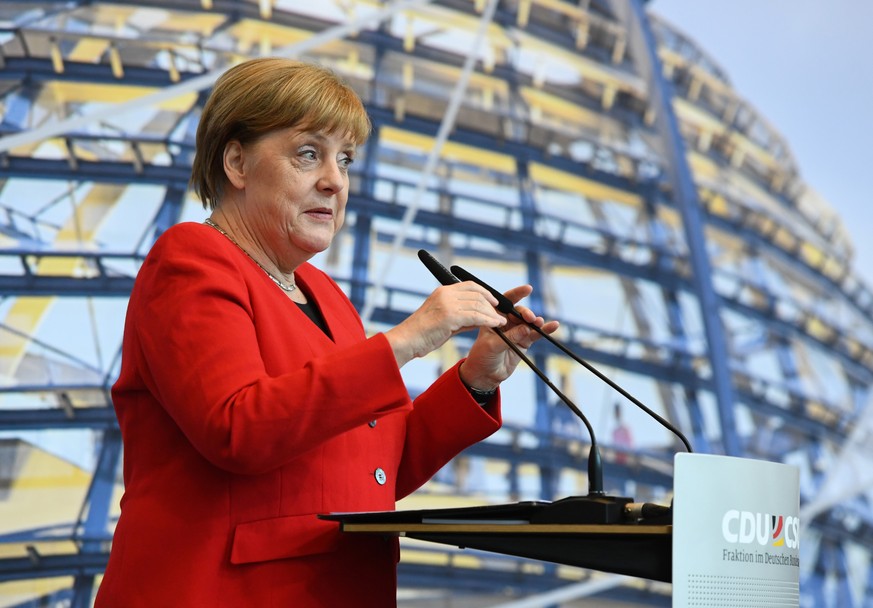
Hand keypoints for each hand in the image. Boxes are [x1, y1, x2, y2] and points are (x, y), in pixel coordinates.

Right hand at [385, 282, 507, 366]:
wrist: (407, 341)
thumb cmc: (423, 334)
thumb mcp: (444, 320)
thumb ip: (461, 316)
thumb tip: (480, 317)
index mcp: (442, 291)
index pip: (470, 285)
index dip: (485, 292)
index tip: (494, 302)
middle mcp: (445, 294)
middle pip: (476, 294)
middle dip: (491, 305)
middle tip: (500, 314)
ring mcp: (447, 304)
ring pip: (478, 305)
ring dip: (492, 314)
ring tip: (500, 322)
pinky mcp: (450, 316)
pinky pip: (476, 316)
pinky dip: (488, 321)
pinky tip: (495, 325)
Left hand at [458, 285, 559, 390]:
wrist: (484, 375)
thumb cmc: (481, 357)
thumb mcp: (492, 345)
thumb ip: (510, 337)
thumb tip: (527, 329)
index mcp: (493, 317)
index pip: (505, 302)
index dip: (516, 294)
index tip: (528, 289)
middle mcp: (505, 322)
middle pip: (519, 312)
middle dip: (526, 313)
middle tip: (530, 319)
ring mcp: (516, 331)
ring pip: (528, 323)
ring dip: (535, 321)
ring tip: (538, 323)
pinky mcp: (524, 342)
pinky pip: (535, 334)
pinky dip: (544, 330)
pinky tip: (553, 326)